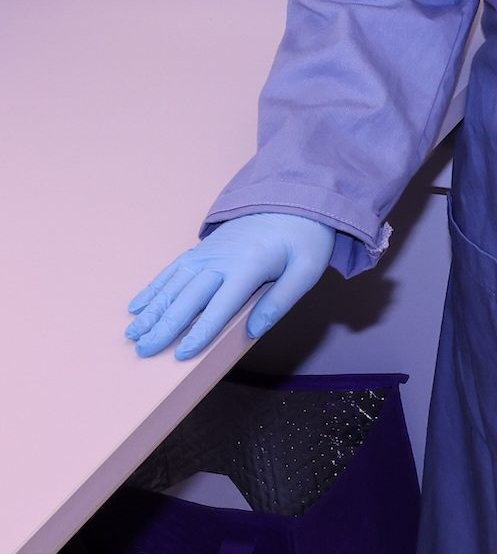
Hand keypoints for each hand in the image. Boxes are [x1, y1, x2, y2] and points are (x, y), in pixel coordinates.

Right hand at [126, 213, 336, 360]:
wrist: (294, 199)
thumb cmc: (303, 239)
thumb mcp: (307, 269)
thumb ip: (281, 300)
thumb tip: (254, 331)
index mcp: (250, 264)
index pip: (221, 304)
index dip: (201, 331)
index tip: (182, 354)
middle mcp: (223, 258)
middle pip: (189, 296)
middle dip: (165, 325)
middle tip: (143, 350)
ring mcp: (209, 252)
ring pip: (174, 283)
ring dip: (152, 309)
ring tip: (132, 333)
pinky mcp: (203, 248)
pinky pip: (173, 268)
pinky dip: (154, 287)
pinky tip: (137, 305)